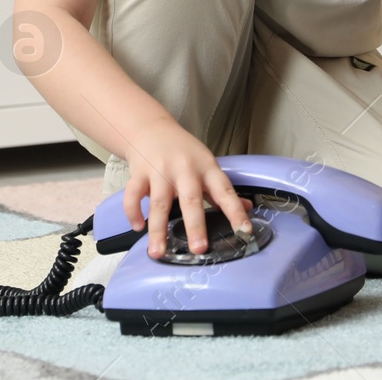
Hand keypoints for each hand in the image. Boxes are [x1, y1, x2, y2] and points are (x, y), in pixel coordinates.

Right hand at [120, 120, 252, 260]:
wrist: (152, 129)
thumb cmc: (183, 151)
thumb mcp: (207, 165)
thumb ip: (223, 190)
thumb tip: (248, 208)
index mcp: (206, 168)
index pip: (225, 191)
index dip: (236, 211)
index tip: (244, 231)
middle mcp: (185, 169)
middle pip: (191, 199)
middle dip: (195, 226)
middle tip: (199, 249)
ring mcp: (160, 171)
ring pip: (159, 203)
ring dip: (158, 229)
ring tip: (158, 252)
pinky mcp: (139, 173)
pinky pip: (133, 195)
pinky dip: (133, 212)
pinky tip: (138, 227)